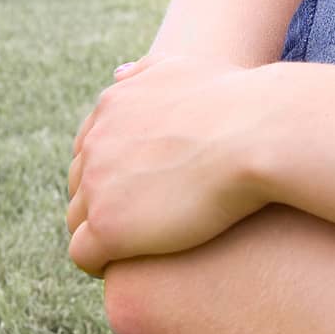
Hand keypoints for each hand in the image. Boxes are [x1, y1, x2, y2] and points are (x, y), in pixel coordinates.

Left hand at [67, 52, 271, 276]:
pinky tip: (130, 265)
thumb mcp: (184, 67)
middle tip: (140, 220)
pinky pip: (84, 254)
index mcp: (112, 105)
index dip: (113, 169)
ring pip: (77, 219)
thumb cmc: (238, 101)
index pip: (90, 146)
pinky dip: (100, 262)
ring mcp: (97, 185)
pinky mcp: (108, 227)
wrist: (257, 132)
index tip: (140, 187)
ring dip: (99, 232)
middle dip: (102, 199)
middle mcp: (95, 142)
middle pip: (79, 182)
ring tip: (135, 248)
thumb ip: (147, 71)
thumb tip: (119, 74)